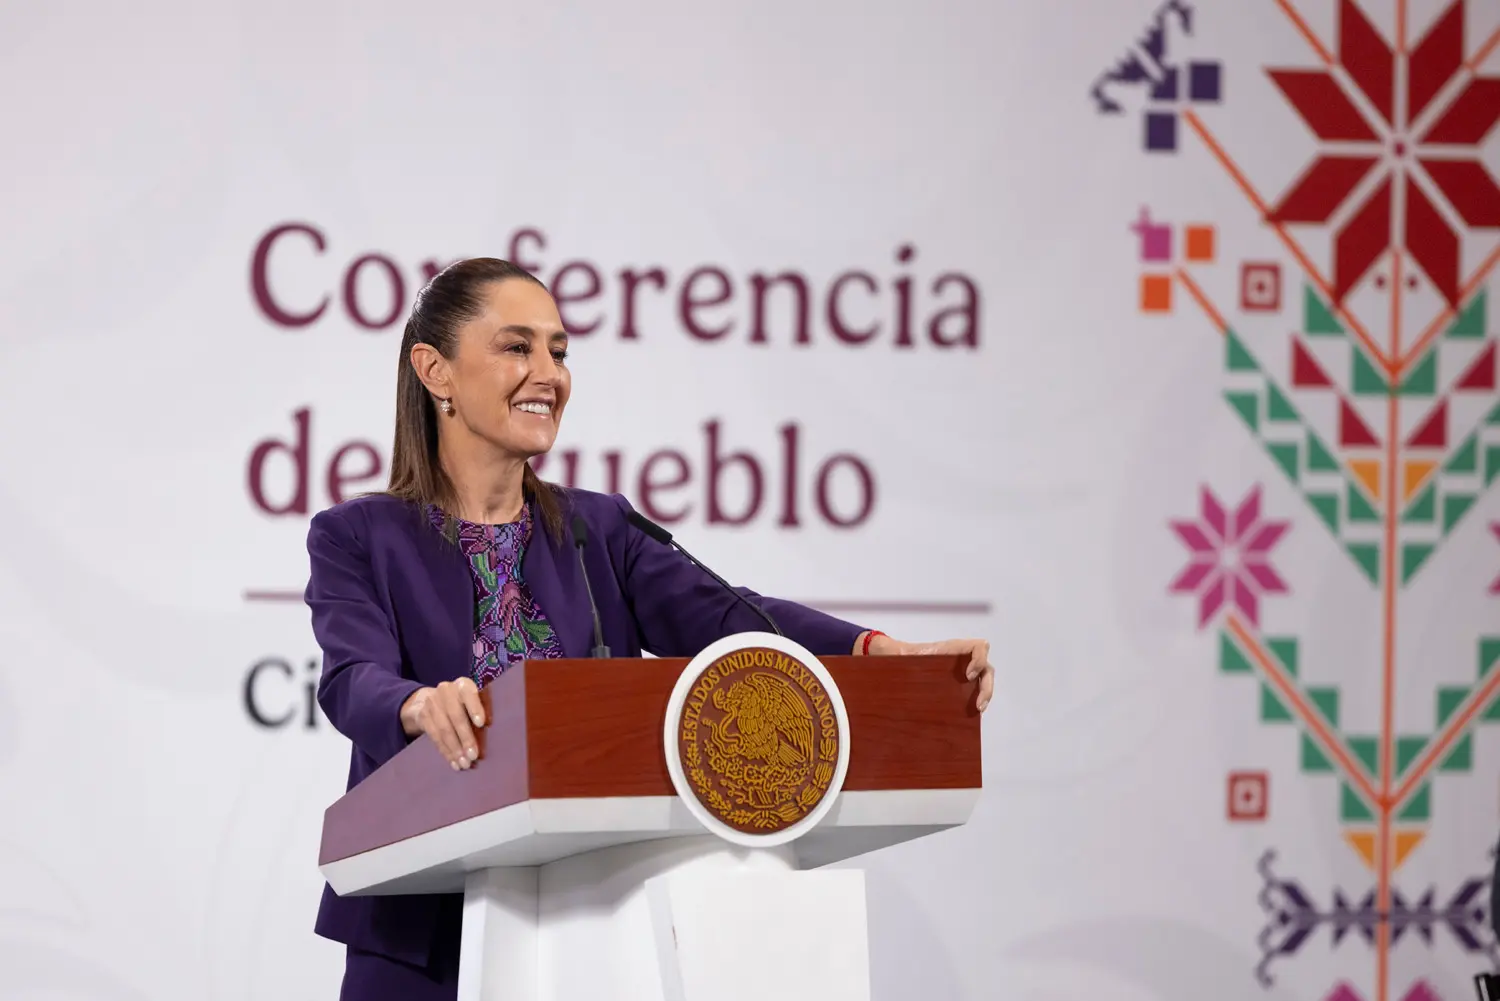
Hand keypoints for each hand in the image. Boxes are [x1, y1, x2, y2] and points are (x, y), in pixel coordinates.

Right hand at [400, 678, 486, 769]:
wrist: (429, 699)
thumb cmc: (462, 704)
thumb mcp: (472, 701)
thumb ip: (482, 712)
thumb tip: (493, 732)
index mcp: (463, 684)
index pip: (469, 693)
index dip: (475, 708)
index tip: (482, 724)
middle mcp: (446, 690)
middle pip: (456, 716)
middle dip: (466, 738)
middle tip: (474, 756)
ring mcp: (432, 702)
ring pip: (444, 729)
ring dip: (455, 749)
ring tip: (465, 763)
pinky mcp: (423, 716)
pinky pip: (434, 736)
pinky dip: (446, 751)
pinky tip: (454, 762)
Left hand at [860, 632, 994, 712]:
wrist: (896, 666)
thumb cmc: (897, 656)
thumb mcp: (896, 653)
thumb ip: (889, 648)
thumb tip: (882, 648)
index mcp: (950, 649)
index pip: (979, 647)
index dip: (979, 659)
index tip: (967, 675)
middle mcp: (961, 660)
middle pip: (987, 668)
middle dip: (987, 686)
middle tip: (978, 704)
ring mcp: (962, 673)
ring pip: (984, 680)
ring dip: (986, 694)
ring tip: (978, 710)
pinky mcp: (959, 687)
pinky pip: (975, 690)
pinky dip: (978, 700)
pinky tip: (970, 715)